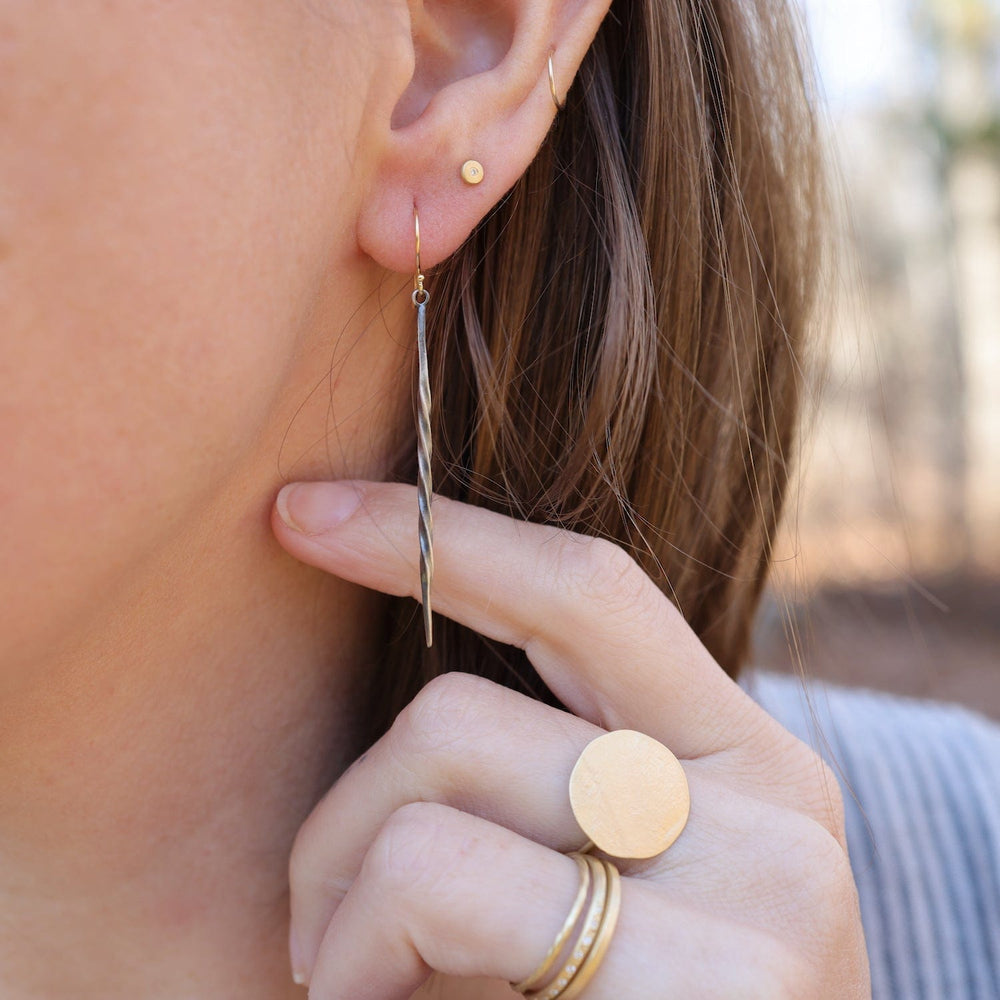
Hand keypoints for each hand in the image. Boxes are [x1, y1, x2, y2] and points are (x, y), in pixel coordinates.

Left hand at [272, 481, 870, 998]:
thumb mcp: (622, 885)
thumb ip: (557, 783)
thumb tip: (398, 680)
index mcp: (751, 760)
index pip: (584, 589)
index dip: (435, 535)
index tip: (300, 512)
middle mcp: (771, 815)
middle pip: (459, 713)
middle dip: (342, 813)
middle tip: (325, 923)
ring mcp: (747, 909)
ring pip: (429, 793)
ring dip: (337, 902)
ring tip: (366, 988)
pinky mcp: (691, 997)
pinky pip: (437, 883)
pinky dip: (360, 958)